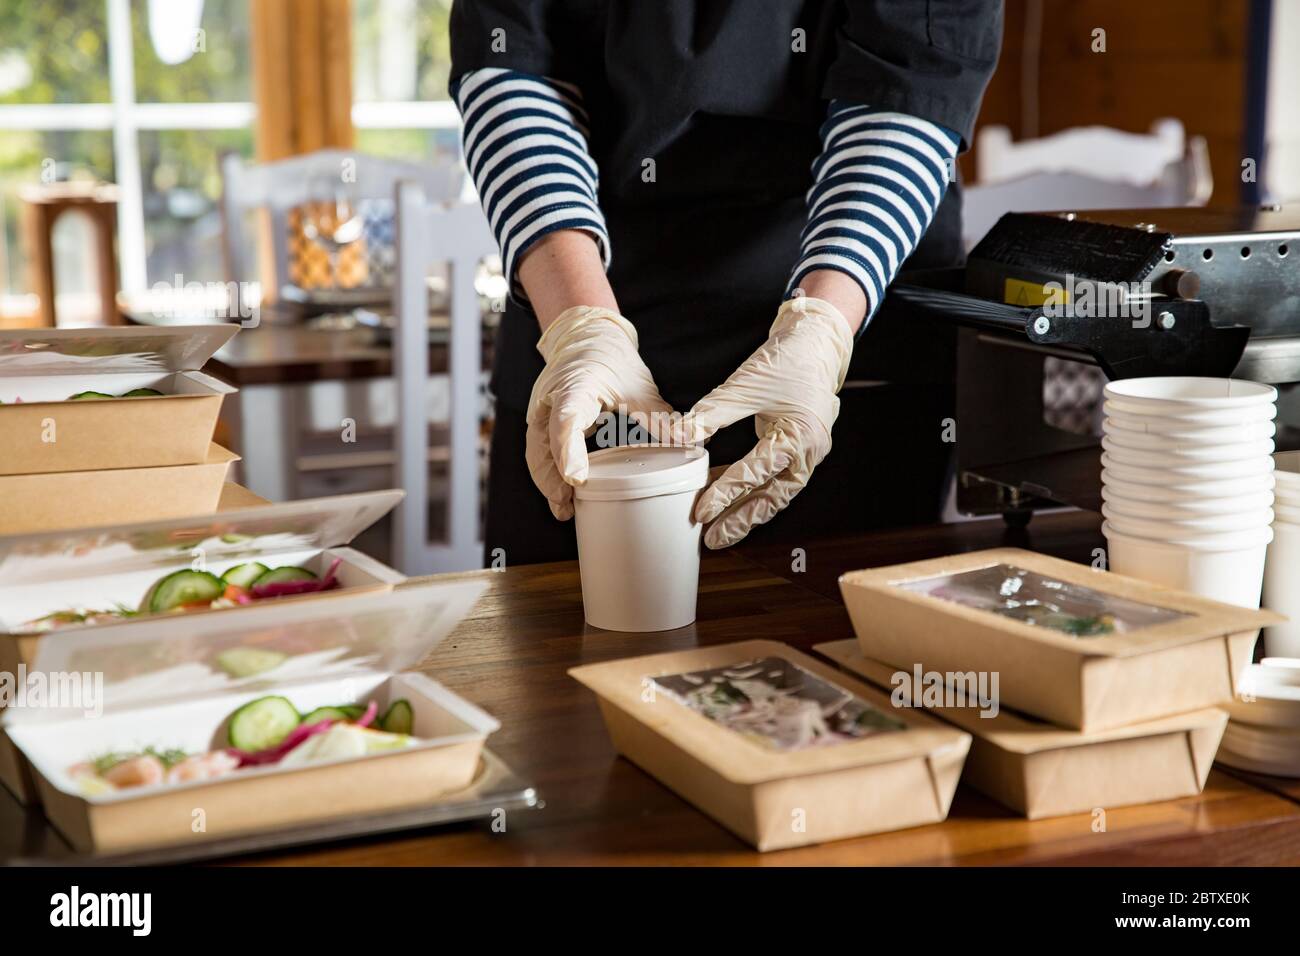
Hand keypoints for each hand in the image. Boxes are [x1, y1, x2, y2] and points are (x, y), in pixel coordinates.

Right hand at [526, 306, 672, 519]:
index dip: (568, 451)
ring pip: (536, 450)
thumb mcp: (639, 386)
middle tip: (566, 506)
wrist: (587, 336)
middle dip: (552, 478)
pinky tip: (562, 493)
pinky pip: (540, 449)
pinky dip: (549, 471)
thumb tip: (690, 441)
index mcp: (576, 386)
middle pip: (543, 443)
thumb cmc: (610, 358)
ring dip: (547, 480)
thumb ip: (660, 417)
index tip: (576, 477)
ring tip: (563, 508)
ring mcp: (542, 409)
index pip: (566, 421)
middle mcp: (552, 398)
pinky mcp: (543, 420)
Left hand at [672, 296, 853, 548]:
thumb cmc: (786, 360)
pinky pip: (774, 475)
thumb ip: (711, 414)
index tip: (702, 510)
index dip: (726, 493)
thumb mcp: (745, 385)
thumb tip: (678, 436)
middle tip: (713, 538)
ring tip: (719, 528)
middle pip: (773, 497)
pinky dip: (751, 486)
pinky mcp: (799, 447)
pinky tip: (725, 491)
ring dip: (747, 510)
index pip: (756, 473)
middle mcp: (810, 452)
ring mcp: (808, 452)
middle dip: (742, 519)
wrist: (815, 342)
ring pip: (776, 492)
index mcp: (800, 436)